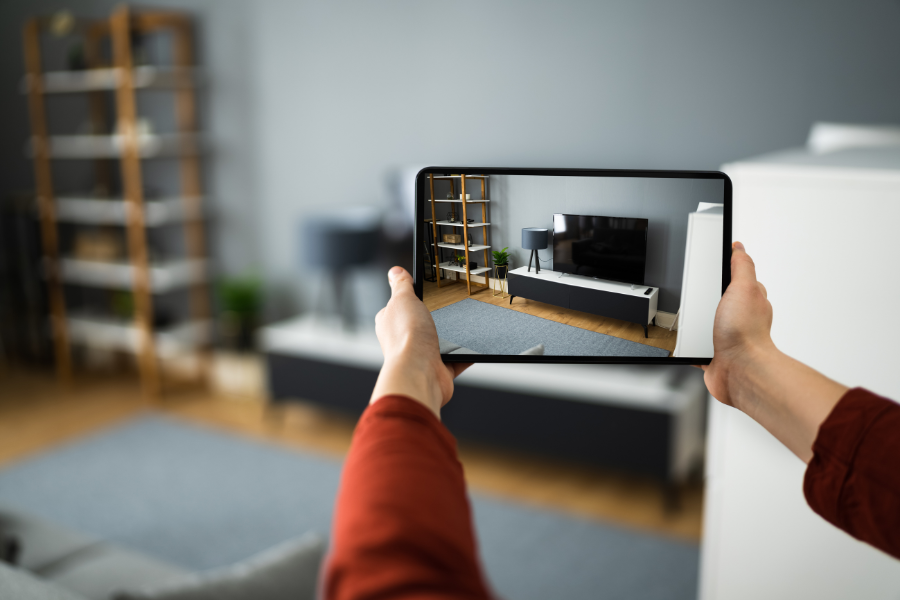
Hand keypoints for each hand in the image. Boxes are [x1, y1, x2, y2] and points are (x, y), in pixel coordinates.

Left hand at [370, 266, 470, 417]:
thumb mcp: (404, 299)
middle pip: (418, 324)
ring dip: (449, 338)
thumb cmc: (407, 338)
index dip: (407, 298)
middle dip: (432, 319)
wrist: (421, 373)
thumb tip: (394, 271)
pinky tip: (473, 347)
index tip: (422, 291)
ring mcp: (420, 357)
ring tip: (461, 327)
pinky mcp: (438, 371)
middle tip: (446, 309)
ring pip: (437, 343)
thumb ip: (401, 285)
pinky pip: (456, 360)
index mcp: (389, 323)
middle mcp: (402, 341)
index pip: (396, 307)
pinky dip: (465, 355)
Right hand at [703, 242, 775, 407]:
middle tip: (697, 288)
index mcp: (749, 298)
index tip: (713, 260)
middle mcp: (740, 317)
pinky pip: (699, 345)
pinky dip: (691, 343)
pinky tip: (685, 340)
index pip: (738, 277)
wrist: (740, 370)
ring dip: (699, 320)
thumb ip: (742, 266)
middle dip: (710, 295)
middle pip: (722, 299)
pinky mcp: (714, 354)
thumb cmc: (746, 333)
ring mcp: (727, 336)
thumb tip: (739, 247)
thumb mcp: (744, 287)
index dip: (726, 268)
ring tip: (688, 314)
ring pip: (710, 322)